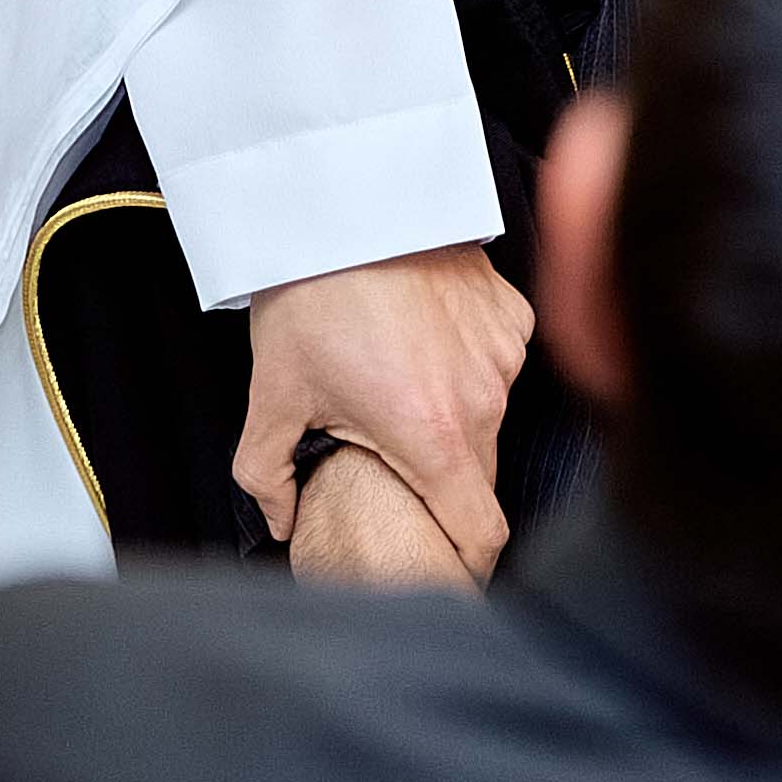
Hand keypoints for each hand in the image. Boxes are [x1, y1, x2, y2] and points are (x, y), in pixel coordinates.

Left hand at [236, 243, 527, 583]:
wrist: (350, 204)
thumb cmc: (311, 300)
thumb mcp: (273, 399)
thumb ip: (268, 479)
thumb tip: (283, 520)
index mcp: (432, 437)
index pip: (481, 534)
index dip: (467, 567)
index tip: (449, 577)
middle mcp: (484, 401)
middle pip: (479, 476)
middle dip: (443, 487)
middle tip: (394, 468)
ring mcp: (505, 356)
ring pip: (489, 419)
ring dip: (454, 422)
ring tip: (400, 388)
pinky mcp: (513, 317)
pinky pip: (498, 366)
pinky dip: (467, 370)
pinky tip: (425, 342)